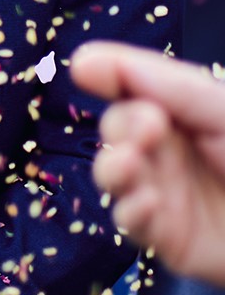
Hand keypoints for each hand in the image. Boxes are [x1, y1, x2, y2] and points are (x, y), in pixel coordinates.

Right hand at [72, 42, 224, 284]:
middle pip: (117, 128)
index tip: (85, 67)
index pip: (133, 85)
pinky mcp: (166, 236)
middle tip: (150, 129)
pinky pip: (131, 222)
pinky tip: (150, 203)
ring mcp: (163, 191)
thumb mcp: (223, 111)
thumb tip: (86, 59)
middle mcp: (167, 149)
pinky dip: (132, 211)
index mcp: (182, 111)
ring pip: (112, 175)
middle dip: (122, 125)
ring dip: (112, 167)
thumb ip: (167, 85)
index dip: (108, 73)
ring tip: (130, 163)